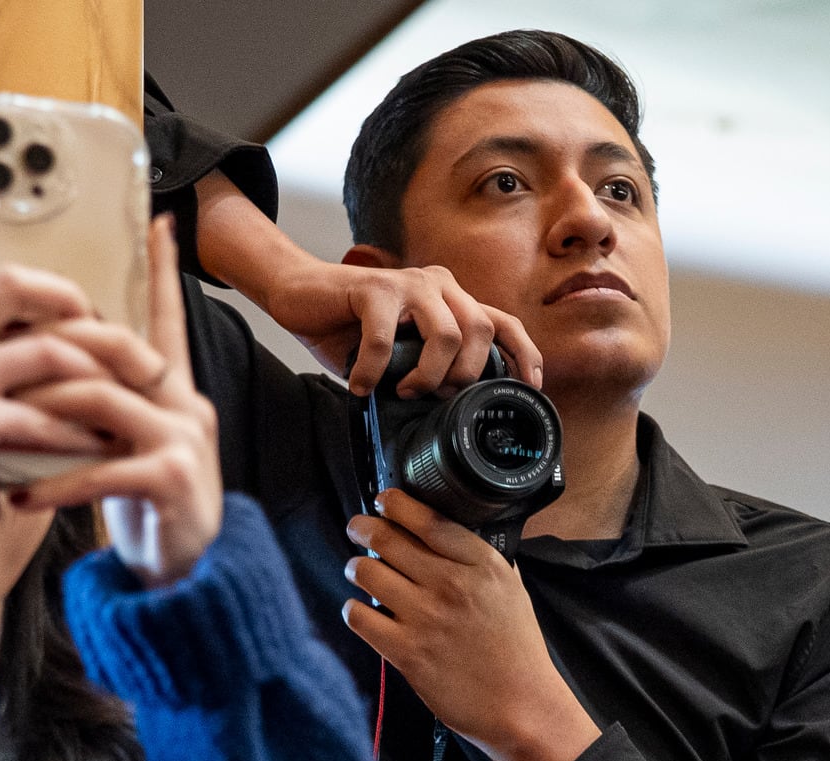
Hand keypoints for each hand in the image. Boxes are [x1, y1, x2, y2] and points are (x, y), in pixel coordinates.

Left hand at [10, 218, 224, 583]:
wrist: (182, 577)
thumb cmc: (139, 504)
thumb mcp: (117, 441)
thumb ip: (95, 400)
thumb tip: (39, 359)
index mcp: (170, 386)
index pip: (164, 315)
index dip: (161, 268)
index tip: (156, 220)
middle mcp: (184, 402)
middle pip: (115, 344)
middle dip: (52, 340)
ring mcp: (183, 439)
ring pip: (101, 398)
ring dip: (41, 411)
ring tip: (0, 429)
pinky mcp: (173, 481)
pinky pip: (103, 467)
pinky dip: (57, 481)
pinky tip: (23, 497)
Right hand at [268, 252, 542, 396]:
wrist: (298, 295)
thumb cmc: (351, 329)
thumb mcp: (402, 352)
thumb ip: (431, 365)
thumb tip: (456, 408)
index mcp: (451, 300)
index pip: (503, 322)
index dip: (524, 354)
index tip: (531, 387)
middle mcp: (438, 285)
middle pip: (480, 331)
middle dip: (466, 375)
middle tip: (436, 396)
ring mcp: (408, 283)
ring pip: (446, 334)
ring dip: (428, 375)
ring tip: (403, 391)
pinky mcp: (373, 288)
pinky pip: (386, 340)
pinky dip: (375, 372)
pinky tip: (361, 386)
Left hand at [342, 489, 599, 760]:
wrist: (523, 708)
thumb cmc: (519, 652)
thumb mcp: (512, 593)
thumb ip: (481, 564)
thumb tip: (449, 540)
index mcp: (481, 565)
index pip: (428, 520)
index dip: (397, 504)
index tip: (383, 500)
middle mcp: (451, 584)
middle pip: (388, 539)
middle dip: (363, 529)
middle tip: (357, 529)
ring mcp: (426, 618)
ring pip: (366, 572)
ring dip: (356, 567)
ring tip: (357, 570)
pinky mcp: (406, 652)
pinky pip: (359, 617)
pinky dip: (354, 610)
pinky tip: (361, 611)